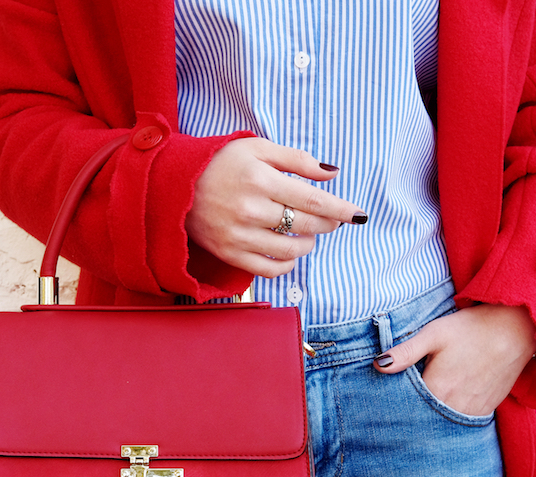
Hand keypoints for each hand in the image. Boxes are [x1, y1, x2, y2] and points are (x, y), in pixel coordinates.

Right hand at [185, 138, 366, 277]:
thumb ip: (297, 160)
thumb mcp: (258, 148)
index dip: (340, 210)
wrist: (175, 185)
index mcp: (261, 179)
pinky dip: (287, 264)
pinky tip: (290, 252)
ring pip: (290, 250)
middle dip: (328, 224)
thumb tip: (332, 174)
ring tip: (308, 233)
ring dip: (308, 243)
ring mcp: (240, 235)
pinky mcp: (230, 253)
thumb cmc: (221, 162)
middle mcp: (251, 209)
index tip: (359, 215)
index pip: (313, 201)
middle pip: (306, 225)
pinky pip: (269, 269)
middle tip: (334, 219)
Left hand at [373, 304, 535, 415]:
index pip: (406, 408)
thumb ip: (405, 352)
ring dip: (432, 419)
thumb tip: (378, 365)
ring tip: (422, 409)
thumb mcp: (434, 333)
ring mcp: (472, 411)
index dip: (395, 405)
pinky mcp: (486, 410)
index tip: (384, 405)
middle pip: (424, 420)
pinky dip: (451, 418)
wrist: (516, 329)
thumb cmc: (472, 328)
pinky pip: (462, 422)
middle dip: (412, 416)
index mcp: (436, 389)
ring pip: (444, 424)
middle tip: (398, 412)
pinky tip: (445, 407)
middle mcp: (453, 406)